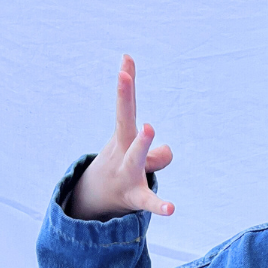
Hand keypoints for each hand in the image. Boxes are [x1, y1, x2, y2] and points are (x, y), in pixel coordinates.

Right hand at [67, 54, 173, 220]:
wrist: (95, 200)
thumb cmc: (121, 170)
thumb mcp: (135, 156)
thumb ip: (156, 153)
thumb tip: (167, 152)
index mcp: (122, 137)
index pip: (125, 107)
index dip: (127, 84)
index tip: (127, 58)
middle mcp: (123, 151)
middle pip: (124, 123)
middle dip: (124, 99)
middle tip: (123, 75)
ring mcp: (127, 173)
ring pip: (136, 158)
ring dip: (141, 143)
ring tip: (149, 126)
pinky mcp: (136, 197)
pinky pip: (149, 202)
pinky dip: (160, 206)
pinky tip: (171, 209)